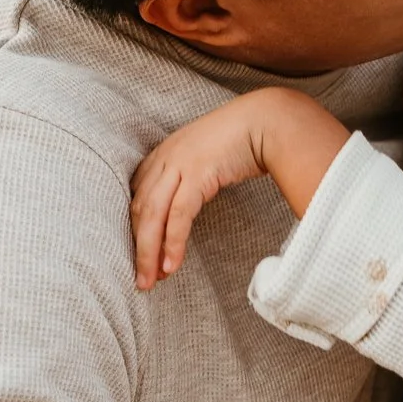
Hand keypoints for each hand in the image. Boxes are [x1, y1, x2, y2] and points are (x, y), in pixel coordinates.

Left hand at [130, 89, 348, 288]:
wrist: (266, 120)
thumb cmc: (242, 140)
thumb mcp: (207, 158)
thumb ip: (190, 177)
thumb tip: (185, 208)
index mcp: (163, 153)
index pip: (138, 197)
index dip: (135, 230)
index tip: (141, 257)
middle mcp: (165, 157)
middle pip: (140, 210)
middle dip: (138, 248)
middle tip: (141, 281)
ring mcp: (179, 163)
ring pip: (153, 215)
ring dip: (149, 252)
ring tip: (150, 281)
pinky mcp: (197, 173)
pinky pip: (179, 215)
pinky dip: (173, 243)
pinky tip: (171, 265)